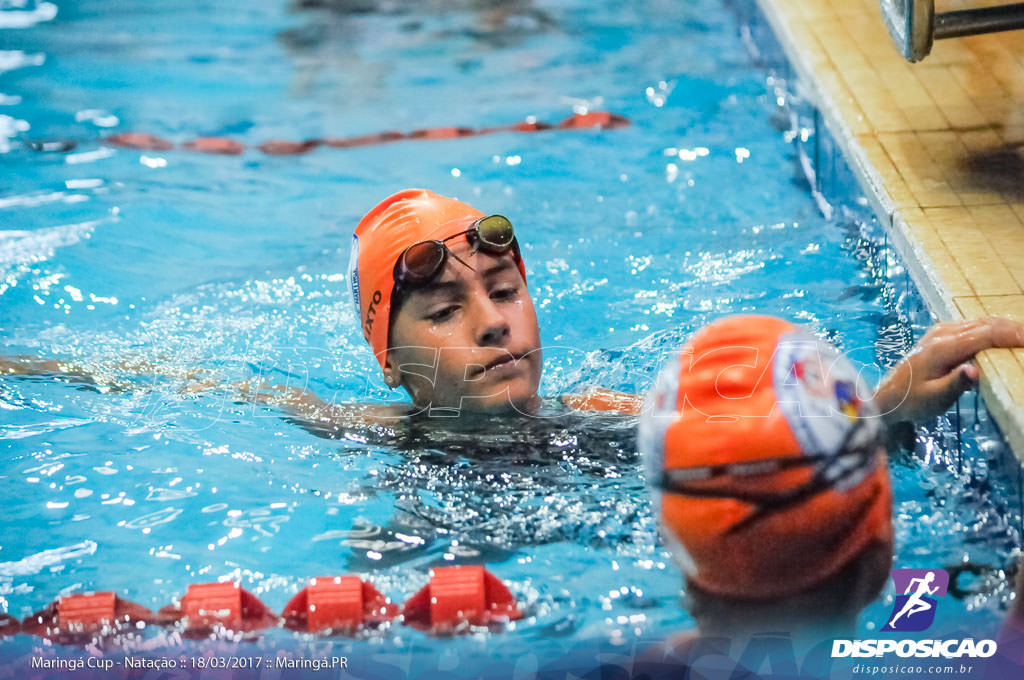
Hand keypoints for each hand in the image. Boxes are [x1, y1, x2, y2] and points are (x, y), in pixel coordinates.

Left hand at [874, 317, 1023, 424]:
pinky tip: (1005, 340)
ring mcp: (941, 331)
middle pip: (986, 324)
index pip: (984, 334)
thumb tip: (976, 371)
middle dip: (1014, 329)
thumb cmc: (913, 401)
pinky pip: (973, 327)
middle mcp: (942, 333)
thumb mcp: (936, 398)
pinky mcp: (942, 335)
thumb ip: (957, 384)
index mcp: (942, 347)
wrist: (889, 396)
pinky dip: (993, 331)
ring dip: (1005, 328)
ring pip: (981, 323)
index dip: (1012, 335)